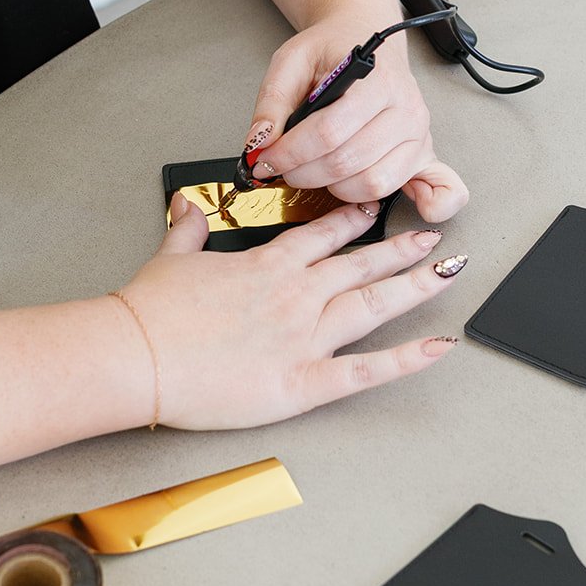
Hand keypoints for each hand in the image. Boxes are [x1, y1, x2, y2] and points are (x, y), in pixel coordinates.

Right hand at [117, 196, 466, 428]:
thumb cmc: (149, 312)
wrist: (136, 354)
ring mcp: (304, 336)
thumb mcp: (170, 257)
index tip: (374, 209)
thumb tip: (188, 204)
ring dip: (415, 286)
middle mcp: (295, 295)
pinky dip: (406, 360)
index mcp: (266, 267)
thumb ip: (188, 229)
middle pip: (361, 265)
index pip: (322, 235)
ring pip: (374, 305)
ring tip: (449, 271)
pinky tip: (439, 347)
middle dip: (401, 249)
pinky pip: (365, 370)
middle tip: (433, 236)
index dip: (353, 220)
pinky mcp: (301, 381)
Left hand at [241, 16, 468, 221]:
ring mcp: (420, 135)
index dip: (290, 153)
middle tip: (282, 168)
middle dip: (304, 173)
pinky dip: (432, 205)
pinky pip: (440, 189)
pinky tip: (419, 209)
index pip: (329, 132)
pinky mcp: (426, 155)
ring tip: (316, 173)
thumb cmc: (332, 50)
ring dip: (336, 189)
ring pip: (375, 184)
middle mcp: (406, 108)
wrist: (364, 34)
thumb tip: (260, 144)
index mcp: (377, 79)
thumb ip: (272, 102)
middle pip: (349, 162)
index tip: (265, 160)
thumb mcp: (292, 61)